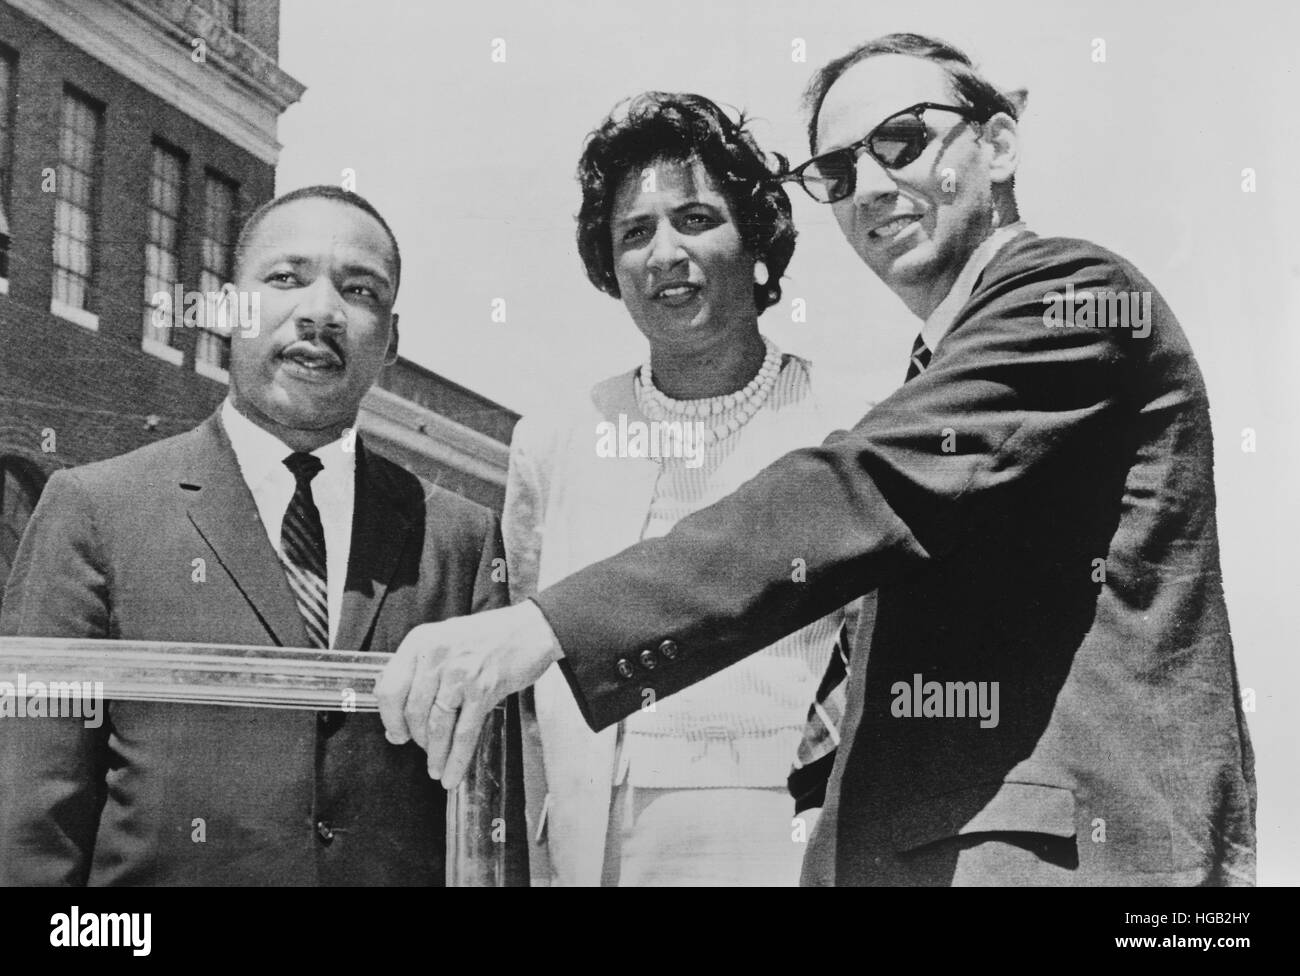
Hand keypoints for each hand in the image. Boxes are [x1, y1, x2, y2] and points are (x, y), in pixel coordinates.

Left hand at [375, 601, 562, 787]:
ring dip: (435, 754)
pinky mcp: (484, 689)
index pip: (389, 688)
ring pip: (436, 726)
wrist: (531, 628)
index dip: (390, 718)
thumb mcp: (444, 639)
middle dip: (415, 738)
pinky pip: (464, 733)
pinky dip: (457, 758)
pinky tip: (453, 773)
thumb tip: (398, 711)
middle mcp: (436, 656)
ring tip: (436, 769)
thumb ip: (420, 668)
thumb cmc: (489, 635)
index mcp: (420, 642)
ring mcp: (460, 673)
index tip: (395, 733)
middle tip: (421, 750)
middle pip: (412, 711)